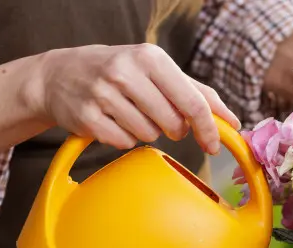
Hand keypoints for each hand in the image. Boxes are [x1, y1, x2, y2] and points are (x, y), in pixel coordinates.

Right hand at [34, 44, 239, 153]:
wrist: (61, 75)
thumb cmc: (119, 71)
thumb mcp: (155, 69)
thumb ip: (196, 91)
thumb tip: (231, 120)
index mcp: (150, 57)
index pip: (192, 102)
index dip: (208, 128)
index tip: (215, 145)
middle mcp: (126, 72)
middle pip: (173, 124)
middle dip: (172, 128)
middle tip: (157, 115)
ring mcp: (104, 95)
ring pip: (148, 136)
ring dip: (146, 131)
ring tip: (129, 112)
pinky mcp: (88, 118)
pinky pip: (124, 143)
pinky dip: (123, 138)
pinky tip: (113, 121)